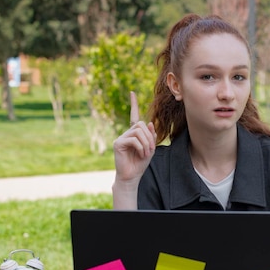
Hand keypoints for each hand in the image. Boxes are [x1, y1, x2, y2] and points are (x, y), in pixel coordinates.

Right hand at [112, 91, 156, 207]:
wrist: (132, 176)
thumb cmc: (140, 163)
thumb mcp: (150, 148)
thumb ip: (151, 136)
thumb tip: (148, 122)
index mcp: (134, 133)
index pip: (133, 116)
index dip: (133, 104)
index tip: (132, 93)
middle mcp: (126, 133)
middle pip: (140, 125)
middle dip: (149, 137)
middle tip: (150, 150)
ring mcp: (121, 138)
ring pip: (138, 131)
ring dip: (146, 143)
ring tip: (146, 153)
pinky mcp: (118, 143)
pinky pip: (133, 139)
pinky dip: (141, 147)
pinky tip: (140, 154)